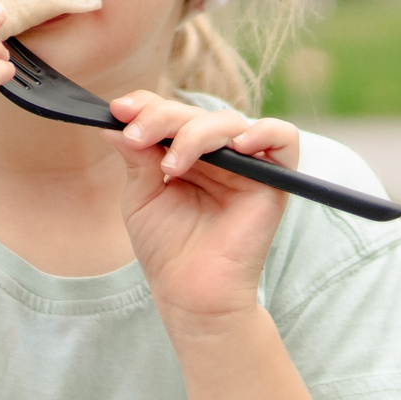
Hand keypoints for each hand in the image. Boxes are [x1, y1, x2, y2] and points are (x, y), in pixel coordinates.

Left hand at [111, 92, 297, 333]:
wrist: (189, 294)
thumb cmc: (167, 249)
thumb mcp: (141, 196)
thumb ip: (136, 156)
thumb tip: (115, 121)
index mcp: (186, 153)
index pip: (171, 113)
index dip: (146, 104)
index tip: (118, 110)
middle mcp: (217, 154)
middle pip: (196, 113)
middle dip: (162, 118)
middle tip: (136, 136)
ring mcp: (247, 165)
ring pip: (229, 122)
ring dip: (195, 133)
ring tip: (171, 164)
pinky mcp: (274, 181)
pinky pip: (285, 140)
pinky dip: (265, 132)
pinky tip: (236, 147)